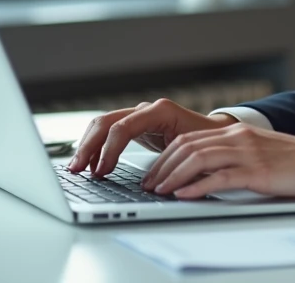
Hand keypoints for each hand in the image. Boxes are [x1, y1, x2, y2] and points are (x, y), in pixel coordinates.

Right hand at [66, 99, 237, 176]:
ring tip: (77, 168)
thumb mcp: (193, 153)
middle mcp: (147, 109)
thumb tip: (150, 184)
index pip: (124, 127)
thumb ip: (172, 164)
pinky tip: (88, 162)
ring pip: (103, 124)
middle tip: (78, 170)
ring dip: (87, 145)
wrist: (216, 134)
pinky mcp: (136, 126)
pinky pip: (109, 131)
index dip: (109, 150)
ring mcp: (140, 116)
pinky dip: (95, 144)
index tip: (101, 172)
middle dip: (89, 146)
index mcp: (161, 111)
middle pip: (107, 122)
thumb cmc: (208, 144)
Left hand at [140, 121, 294, 199]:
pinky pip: (219, 177)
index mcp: (238, 132)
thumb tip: (205, 177)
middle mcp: (239, 137)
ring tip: (158, 191)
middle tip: (148, 184)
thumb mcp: (262, 155)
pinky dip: (196, 186)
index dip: (167, 156)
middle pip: (187, 146)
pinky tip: (184, 195)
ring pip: (197, 158)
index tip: (154, 172)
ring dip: (172, 176)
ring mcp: (248, 153)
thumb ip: (235, 159)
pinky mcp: (257, 171)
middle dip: (162, 166)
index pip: (190, 139)